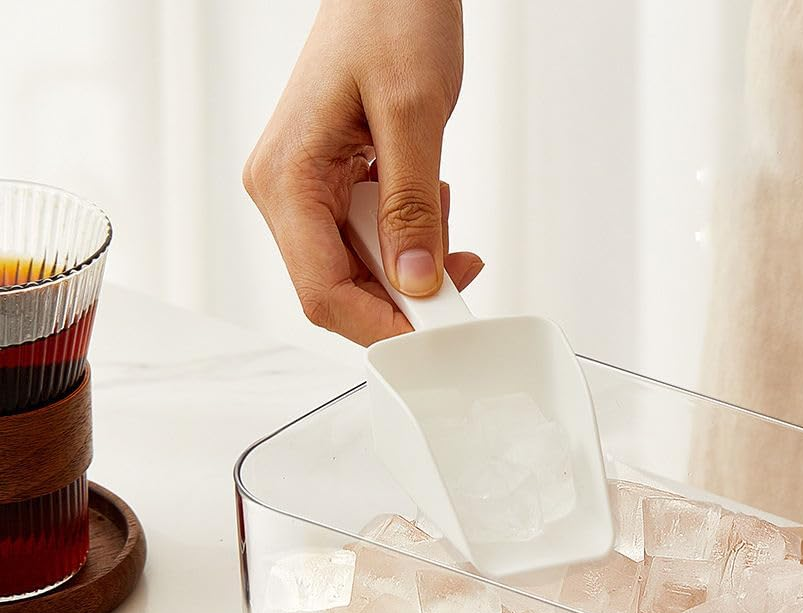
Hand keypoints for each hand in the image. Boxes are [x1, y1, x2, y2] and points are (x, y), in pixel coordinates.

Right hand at [243, 0, 482, 345]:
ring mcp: (308, 192)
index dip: (380, 326)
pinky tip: (430, 195)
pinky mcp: (335, 187)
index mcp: (286, 179)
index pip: (322, 292)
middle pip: (342, 291)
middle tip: (460, 275)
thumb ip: (412, 207)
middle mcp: (285, 193)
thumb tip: (416, 280)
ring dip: (413, 260)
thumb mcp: (412, 114)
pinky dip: (411, 236)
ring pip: (362, 271)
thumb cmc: (389, 17)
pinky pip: (374, 241)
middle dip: (405, 295)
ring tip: (440, 203)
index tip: (434, 335)